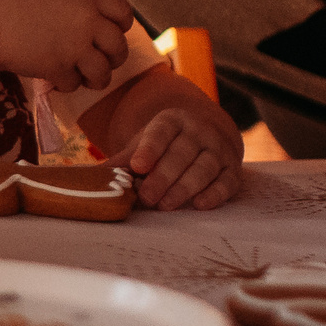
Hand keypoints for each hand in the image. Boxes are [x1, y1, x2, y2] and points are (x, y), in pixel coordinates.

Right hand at [0, 0, 134, 92]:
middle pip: (119, 47)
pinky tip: (53, 79)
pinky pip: (74, 84)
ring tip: (84, 79)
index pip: (124, 12)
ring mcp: (75, 45)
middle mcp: (87, 20)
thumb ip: (78, 8)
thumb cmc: (12, 3)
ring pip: (103, 72)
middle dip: (114, 59)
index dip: (122, 26)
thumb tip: (94, 28)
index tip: (115, 33)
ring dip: (95, 79)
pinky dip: (65, 85)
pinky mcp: (59, 67)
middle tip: (102, 63)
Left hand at [115, 95, 243, 211]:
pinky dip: (214, 194)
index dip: (150, 149)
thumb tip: (93, 177)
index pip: (161, 132)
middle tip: (147, 197)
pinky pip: (226, 181)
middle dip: (163, 177)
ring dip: (184, 187)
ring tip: (165, 205)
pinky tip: (199, 204)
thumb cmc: (167, 146)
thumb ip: (124, 160)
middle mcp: (199, 131)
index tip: (138, 166)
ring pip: (203, 167)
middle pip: (181, 154)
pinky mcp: (232, 169)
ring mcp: (219, 149)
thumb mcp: (145, 145)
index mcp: (173, 120)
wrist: (206, 138)